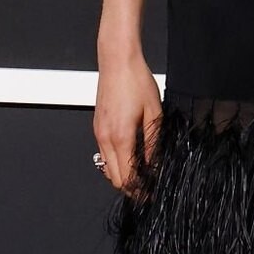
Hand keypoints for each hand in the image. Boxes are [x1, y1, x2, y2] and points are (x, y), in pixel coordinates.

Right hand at [93, 55, 162, 193]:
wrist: (117, 61)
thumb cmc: (136, 81)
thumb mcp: (154, 113)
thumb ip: (153, 142)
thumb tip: (155, 165)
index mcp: (120, 137)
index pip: (127, 177)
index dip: (140, 190)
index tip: (152, 193)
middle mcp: (105, 138)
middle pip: (114, 178)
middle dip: (132, 187)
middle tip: (150, 188)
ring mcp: (98, 133)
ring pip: (107, 168)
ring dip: (123, 175)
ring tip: (143, 174)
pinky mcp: (97, 127)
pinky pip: (104, 154)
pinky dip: (116, 162)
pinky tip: (131, 157)